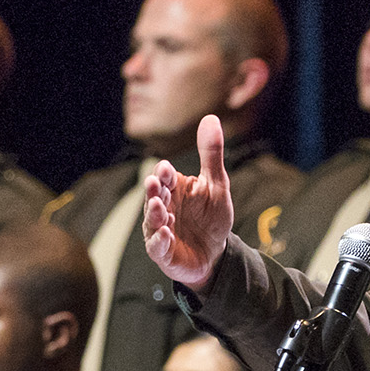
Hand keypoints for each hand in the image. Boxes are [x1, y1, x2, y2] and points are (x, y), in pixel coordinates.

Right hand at [140, 114, 235, 292]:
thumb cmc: (212, 217)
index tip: (166, 168)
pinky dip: (160, 241)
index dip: (164, 173)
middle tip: (154, 184)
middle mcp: (163, 207)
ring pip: (152, 220)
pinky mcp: (163, 252)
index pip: (164, 177)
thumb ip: (211, 154)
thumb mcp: (217, 184)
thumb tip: (210, 117)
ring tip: (158, 207)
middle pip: (154, 197)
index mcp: (174, 189)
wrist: (216, 253)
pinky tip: (165, 234)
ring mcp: (160, 230)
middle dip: (154, 191)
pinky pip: (157, 247)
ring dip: (153, 213)